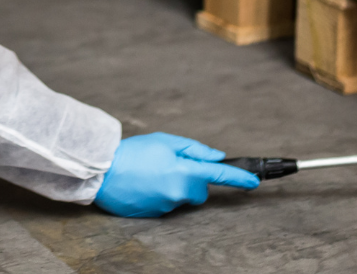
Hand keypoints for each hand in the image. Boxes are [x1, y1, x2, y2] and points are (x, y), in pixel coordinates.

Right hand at [93, 133, 258, 217]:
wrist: (103, 171)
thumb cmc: (132, 152)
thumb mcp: (165, 141)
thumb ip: (194, 149)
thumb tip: (215, 157)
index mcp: (184, 171)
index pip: (219, 175)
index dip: (239, 178)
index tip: (254, 181)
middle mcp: (179, 192)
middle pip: (200, 189)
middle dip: (192, 179)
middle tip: (171, 165)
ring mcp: (168, 206)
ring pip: (183, 197)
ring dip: (175, 186)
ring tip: (152, 173)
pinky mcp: (156, 215)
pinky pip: (167, 204)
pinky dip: (161, 194)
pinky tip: (145, 184)